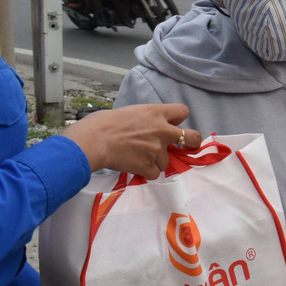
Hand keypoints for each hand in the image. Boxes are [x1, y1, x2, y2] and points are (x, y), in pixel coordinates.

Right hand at [61, 103, 200, 177]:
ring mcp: (157, 149)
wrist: (92, 141)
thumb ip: (146, 119)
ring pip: (166, 161)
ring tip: (135, 156)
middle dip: (192, 142)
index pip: (182, 111)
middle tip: (187, 146)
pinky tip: (132, 166)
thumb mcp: (129, 112)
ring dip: (154, 161)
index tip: (172, 123)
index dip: (178, 118)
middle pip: (193, 137)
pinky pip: (154, 173)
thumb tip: (150, 125)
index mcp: (155, 112)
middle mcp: (161, 130)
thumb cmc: (102, 124)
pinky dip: (145, 172)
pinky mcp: (149, 165)